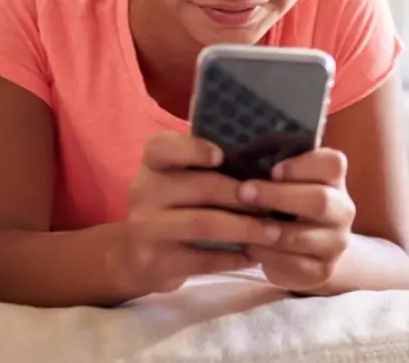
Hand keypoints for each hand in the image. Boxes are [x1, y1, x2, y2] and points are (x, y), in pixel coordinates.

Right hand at [115, 132, 284, 294]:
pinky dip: (233, 258)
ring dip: (246, 228)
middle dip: (243, 196)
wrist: (135, 254)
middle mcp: (145, 191)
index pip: (163, 146)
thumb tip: (265, 162)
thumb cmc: (173, 205)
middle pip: (201, 187)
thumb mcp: (179, 178)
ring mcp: (147, 228)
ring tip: (273, 233)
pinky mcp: (156, 262)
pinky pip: (203, 259)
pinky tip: (253, 257)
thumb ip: (209, 166)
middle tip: (274, 204)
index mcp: (153, 164)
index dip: (194, 148)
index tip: (222, 156)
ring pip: (205, 224)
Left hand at [236, 148, 355, 292]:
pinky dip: (266, 256)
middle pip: (320, 200)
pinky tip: (250, 246)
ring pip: (300, 237)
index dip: (302, 166)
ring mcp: (335, 243)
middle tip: (244, 192)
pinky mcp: (322, 271)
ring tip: (239, 223)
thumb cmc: (288, 202)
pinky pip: (292, 265)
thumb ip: (274, 168)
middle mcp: (343, 210)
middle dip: (277, 196)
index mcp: (335, 180)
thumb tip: (237, 155)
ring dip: (264, 230)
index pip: (333, 164)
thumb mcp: (287, 180)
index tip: (273, 170)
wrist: (310, 248)